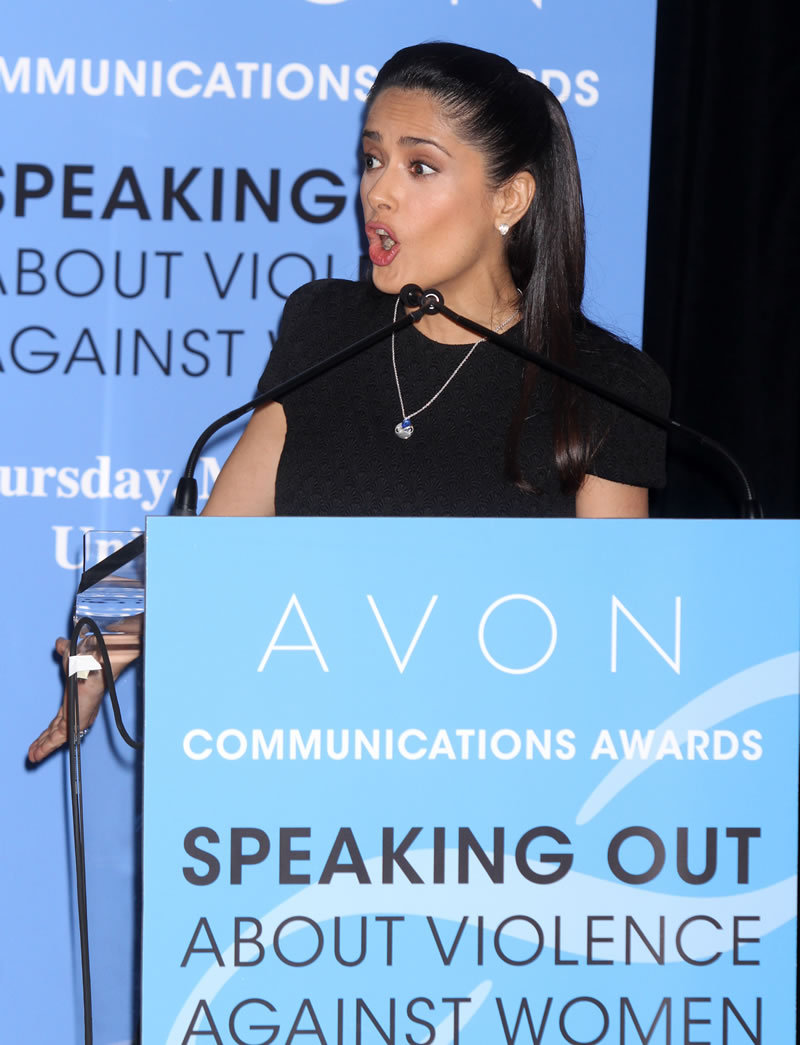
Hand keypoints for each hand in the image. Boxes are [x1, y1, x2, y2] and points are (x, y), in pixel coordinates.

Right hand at [28, 627, 140, 763]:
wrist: (96, 662)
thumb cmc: (89, 660)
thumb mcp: (71, 658)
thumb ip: (64, 653)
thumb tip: (59, 644)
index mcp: (75, 700)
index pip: (60, 720)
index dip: (49, 730)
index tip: (40, 738)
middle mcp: (77, 711)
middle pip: (56, 731)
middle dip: (44, 743)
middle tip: (33, 753)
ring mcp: (78, 717)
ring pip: (56, 738)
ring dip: (43, 748)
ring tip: (32, 757)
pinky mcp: (77, 721)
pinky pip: (58, 739)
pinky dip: (46, 747)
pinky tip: (37, 755)